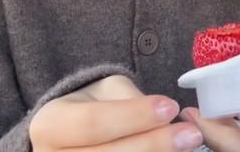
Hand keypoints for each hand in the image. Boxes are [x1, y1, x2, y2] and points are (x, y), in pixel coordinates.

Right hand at [30, 74, 202, 150]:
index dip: (133, 117)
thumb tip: (166, 120)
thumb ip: (130, 103)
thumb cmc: (93, 109)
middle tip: (191, 133)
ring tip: (188, 147)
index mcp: (48, 127)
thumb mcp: (104, 93)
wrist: (73, 139)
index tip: (170, 107)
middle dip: (153, 144)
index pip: (93, 123)